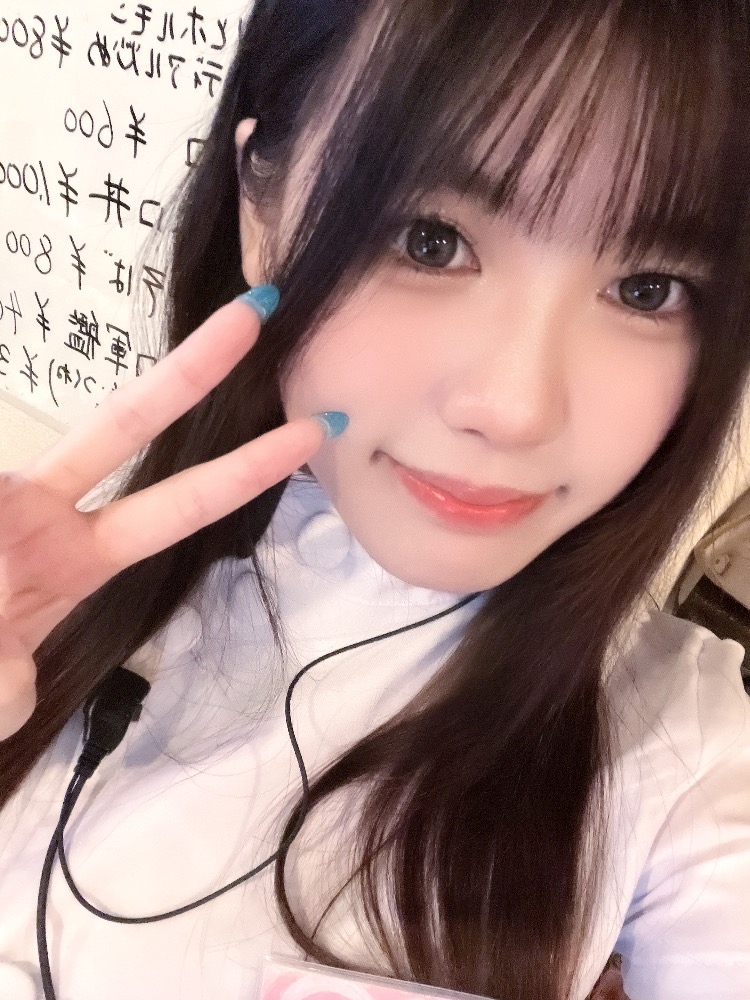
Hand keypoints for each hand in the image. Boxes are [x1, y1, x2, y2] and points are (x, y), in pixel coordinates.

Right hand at [0, 298, 330, 739]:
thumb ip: (10, 683)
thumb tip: (16, 688)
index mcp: (77, 557)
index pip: (179, 506)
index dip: (246, 470)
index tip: (311, 432)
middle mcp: (41, 512)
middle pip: (128, 424)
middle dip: (194, 369)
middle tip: (263, 307)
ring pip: (14, 471)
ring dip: (17, 579)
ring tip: (6, 608)